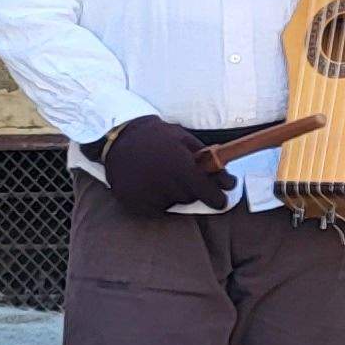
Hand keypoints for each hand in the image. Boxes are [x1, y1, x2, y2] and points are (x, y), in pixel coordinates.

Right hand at [98, 116, 232, 216]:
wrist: (118, 137)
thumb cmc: (156, 136)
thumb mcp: (184, 139)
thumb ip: (206, 159)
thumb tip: (226, 179)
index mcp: (180, 166)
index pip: (207, 192)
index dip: (217, 198)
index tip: (222, 201)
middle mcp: (165, 183)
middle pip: (190, 198)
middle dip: (192, 189)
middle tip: (181, 174)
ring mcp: (148, 195)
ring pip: (173, 203)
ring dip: (174, 192)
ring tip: (161, 175)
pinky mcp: (134, 203)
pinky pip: (155, 208)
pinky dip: (157, 199)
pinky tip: (149, 183)